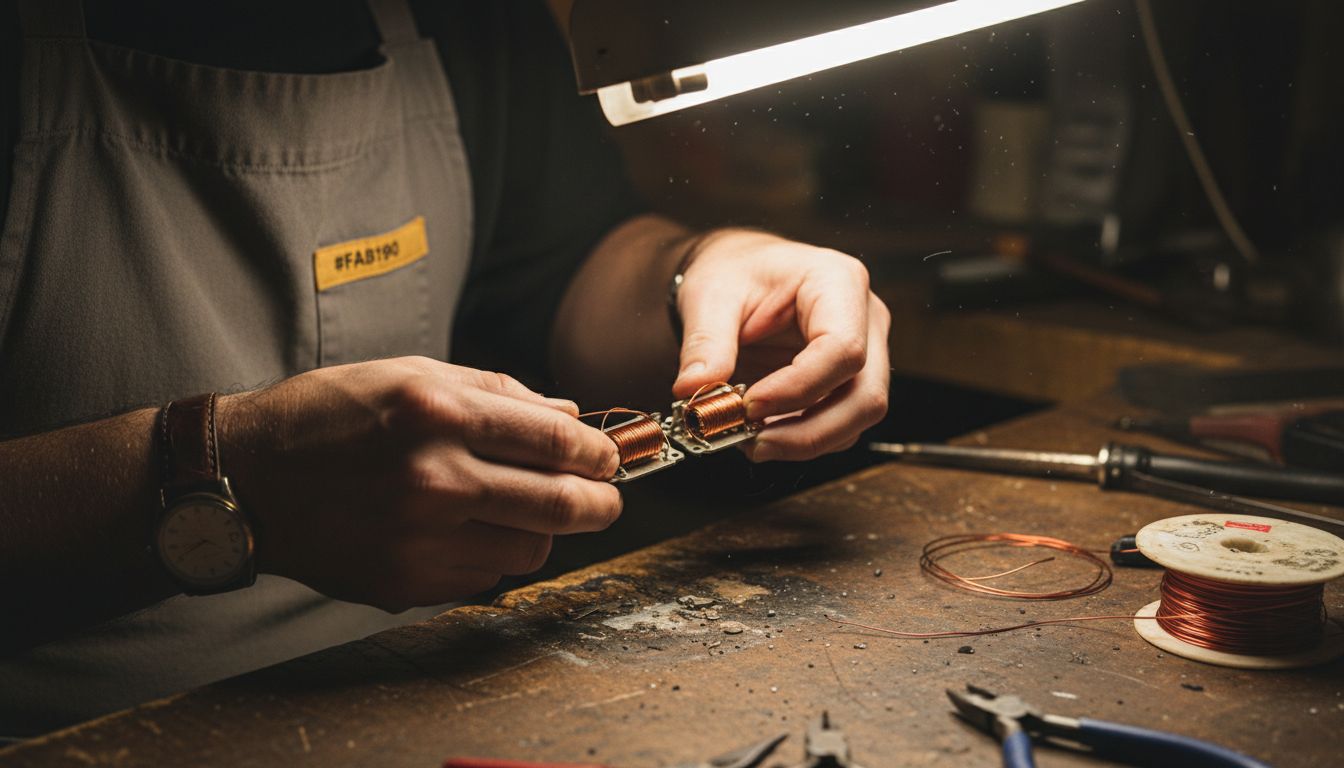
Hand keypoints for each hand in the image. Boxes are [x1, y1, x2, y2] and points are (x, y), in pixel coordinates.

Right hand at [217, 357, 620, 611]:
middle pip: (560, 506)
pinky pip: (485, 576)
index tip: (609, 456)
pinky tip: (470, 531)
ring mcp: (420, 538)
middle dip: (602, 503)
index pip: (556, 440)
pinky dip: (495, 555)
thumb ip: (497, 392)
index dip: (598, 451)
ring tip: (525, 510)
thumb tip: (571, 414)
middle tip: (607, 499)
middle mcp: (435, 479)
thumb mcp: (410, 375)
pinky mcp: (405, 582)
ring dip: (546, 532)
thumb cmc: (328, 417)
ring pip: (531, 550)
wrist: (247, 480)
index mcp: (439, 414)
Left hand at [671, 230, 890, 461]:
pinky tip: (763, 434)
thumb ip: (705, 343)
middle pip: (865, 395)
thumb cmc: (736, 271)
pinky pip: (839, 425)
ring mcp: (865, 354)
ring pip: (857, 418)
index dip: (798, 388)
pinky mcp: (848, 383)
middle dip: (810, 432)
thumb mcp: (711, 295)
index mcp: (838, 282)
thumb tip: (693, 390)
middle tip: (754, 443)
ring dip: (805, 441)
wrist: (740, 273)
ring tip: (751, 441)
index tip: (750, 406)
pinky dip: (801, 440)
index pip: (841, 349)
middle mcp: (865, 320)